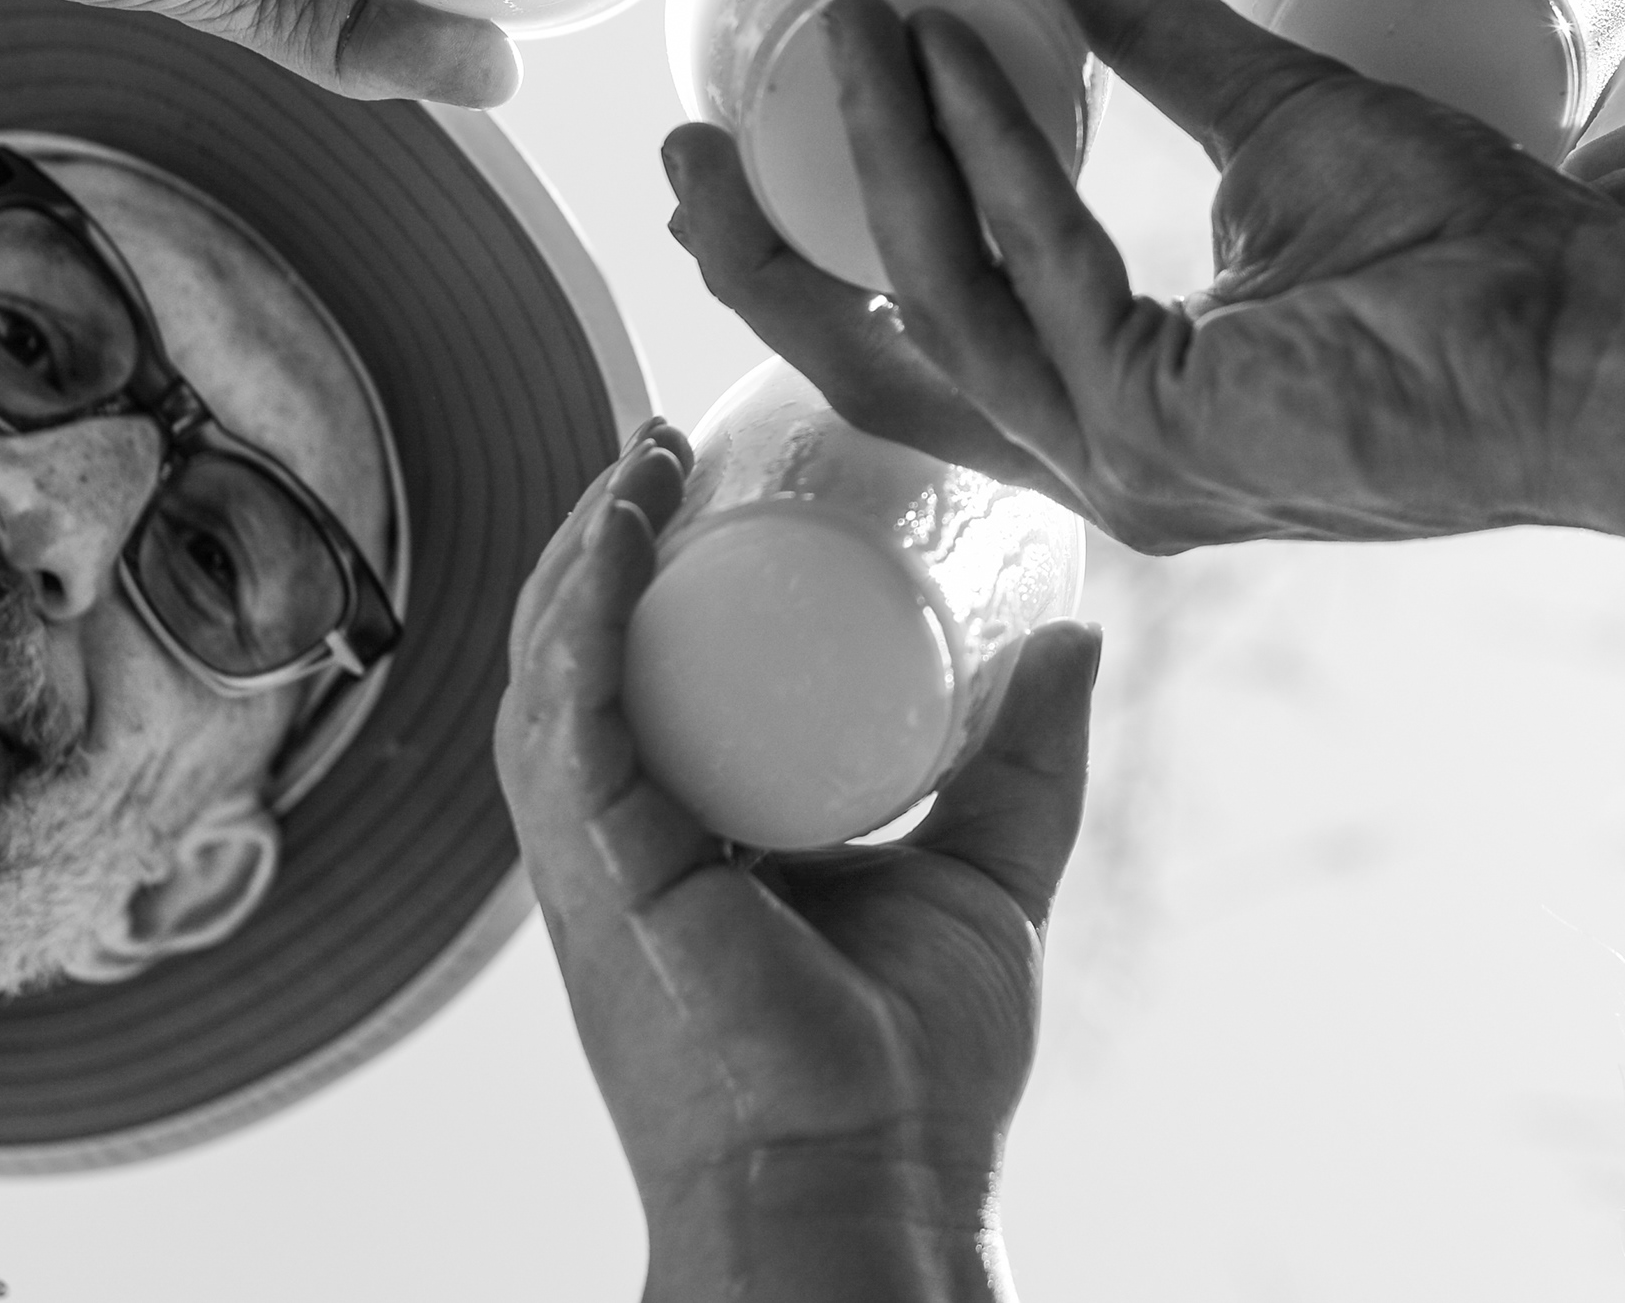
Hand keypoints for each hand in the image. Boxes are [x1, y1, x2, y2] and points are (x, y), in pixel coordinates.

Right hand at [495, 427, 1100, 1302]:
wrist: (873, 1183)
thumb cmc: (914, 1069)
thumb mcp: (986, 873)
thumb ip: (1024, 759)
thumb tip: (1075, 631)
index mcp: (682, 841)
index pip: (632, 682)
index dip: (641, 575)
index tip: (694, 475)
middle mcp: (617, 844)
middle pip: (571, 658)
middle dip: (599, 537)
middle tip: (662, 442)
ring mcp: (595, 862)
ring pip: (549, 671)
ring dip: (584, 551)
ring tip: (641, 460)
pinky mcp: (602, 877)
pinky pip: (567, 723)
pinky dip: (584, 621)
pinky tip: (618, 541)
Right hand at [666, 0, 1624, 554]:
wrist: (1607, 342)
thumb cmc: (1489, 256)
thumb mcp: (1284, 118)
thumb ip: (1158, 39)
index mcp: (1131, 404)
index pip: (940, 323)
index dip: (841, 220)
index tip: (787, 90)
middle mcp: (1108, 461)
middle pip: (878, 361)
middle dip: (771, 250)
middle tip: (684, 131)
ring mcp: (1128, 470)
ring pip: (939, 309)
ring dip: (883, 162)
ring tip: (849, 24)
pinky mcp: (1163, 444)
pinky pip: (1034, 282)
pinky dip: (988, 163)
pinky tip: (960, 58)